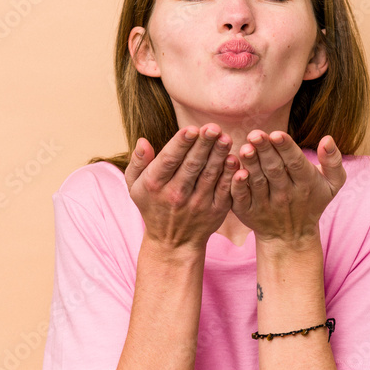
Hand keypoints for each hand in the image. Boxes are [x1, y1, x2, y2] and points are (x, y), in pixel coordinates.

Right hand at [125, 124, 238, 249]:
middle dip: (204, 145)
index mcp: (154, 184)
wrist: (172, 242)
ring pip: (210, 175)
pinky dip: (230, 176)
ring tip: (225, 138)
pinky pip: (224, 191)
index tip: (191, 128)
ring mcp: (197, 204)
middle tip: (213, 127)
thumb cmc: (152, 206)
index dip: (181, 143)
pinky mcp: (215, 212)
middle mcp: (175, 195)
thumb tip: (142, 141)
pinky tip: (234, 159)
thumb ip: (138, 162)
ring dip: (219, 155)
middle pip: (192, 165)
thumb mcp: (135, 186)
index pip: (169, 160)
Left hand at [230, 131, 345, 245]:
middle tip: (255, 134)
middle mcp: (285, 194)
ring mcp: (265, 204)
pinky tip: (236, 172)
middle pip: (274, 169)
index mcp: (305, 182)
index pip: (295, 162)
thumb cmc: (312, 201)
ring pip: (258, 181)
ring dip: (251, 164)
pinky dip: (239, 186)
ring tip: (246, 148)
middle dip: (265, 151)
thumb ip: (333, 161)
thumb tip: (327, 138)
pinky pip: (242, 198)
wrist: (290, 237)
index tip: (276, 134)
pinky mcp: (248, 212)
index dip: (286, 148)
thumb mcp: (332, 184)